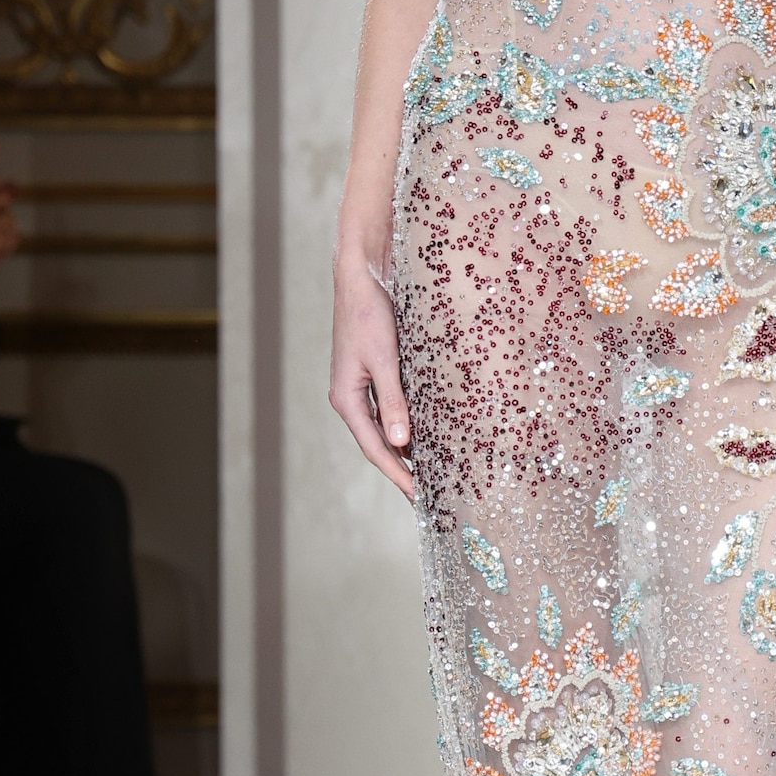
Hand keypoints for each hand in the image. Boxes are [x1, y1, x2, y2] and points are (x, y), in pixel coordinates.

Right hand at [330, 261, 413, 496]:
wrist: (362, 278)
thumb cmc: (370, 315)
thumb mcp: (385, 359)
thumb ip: (393, 401)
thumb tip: (401, 443)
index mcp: (346, 399)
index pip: (375, 448)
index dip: (397, 475)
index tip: (419, 497)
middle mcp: (350, 398)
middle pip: (377, 444)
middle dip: (401, 471)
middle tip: (427, 496)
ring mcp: (359, 388)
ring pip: (383, 429)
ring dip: (403, 452)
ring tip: (429, 475)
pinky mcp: (372, 375)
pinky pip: (388, 412)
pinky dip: (405, 427)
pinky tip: (422, 437)